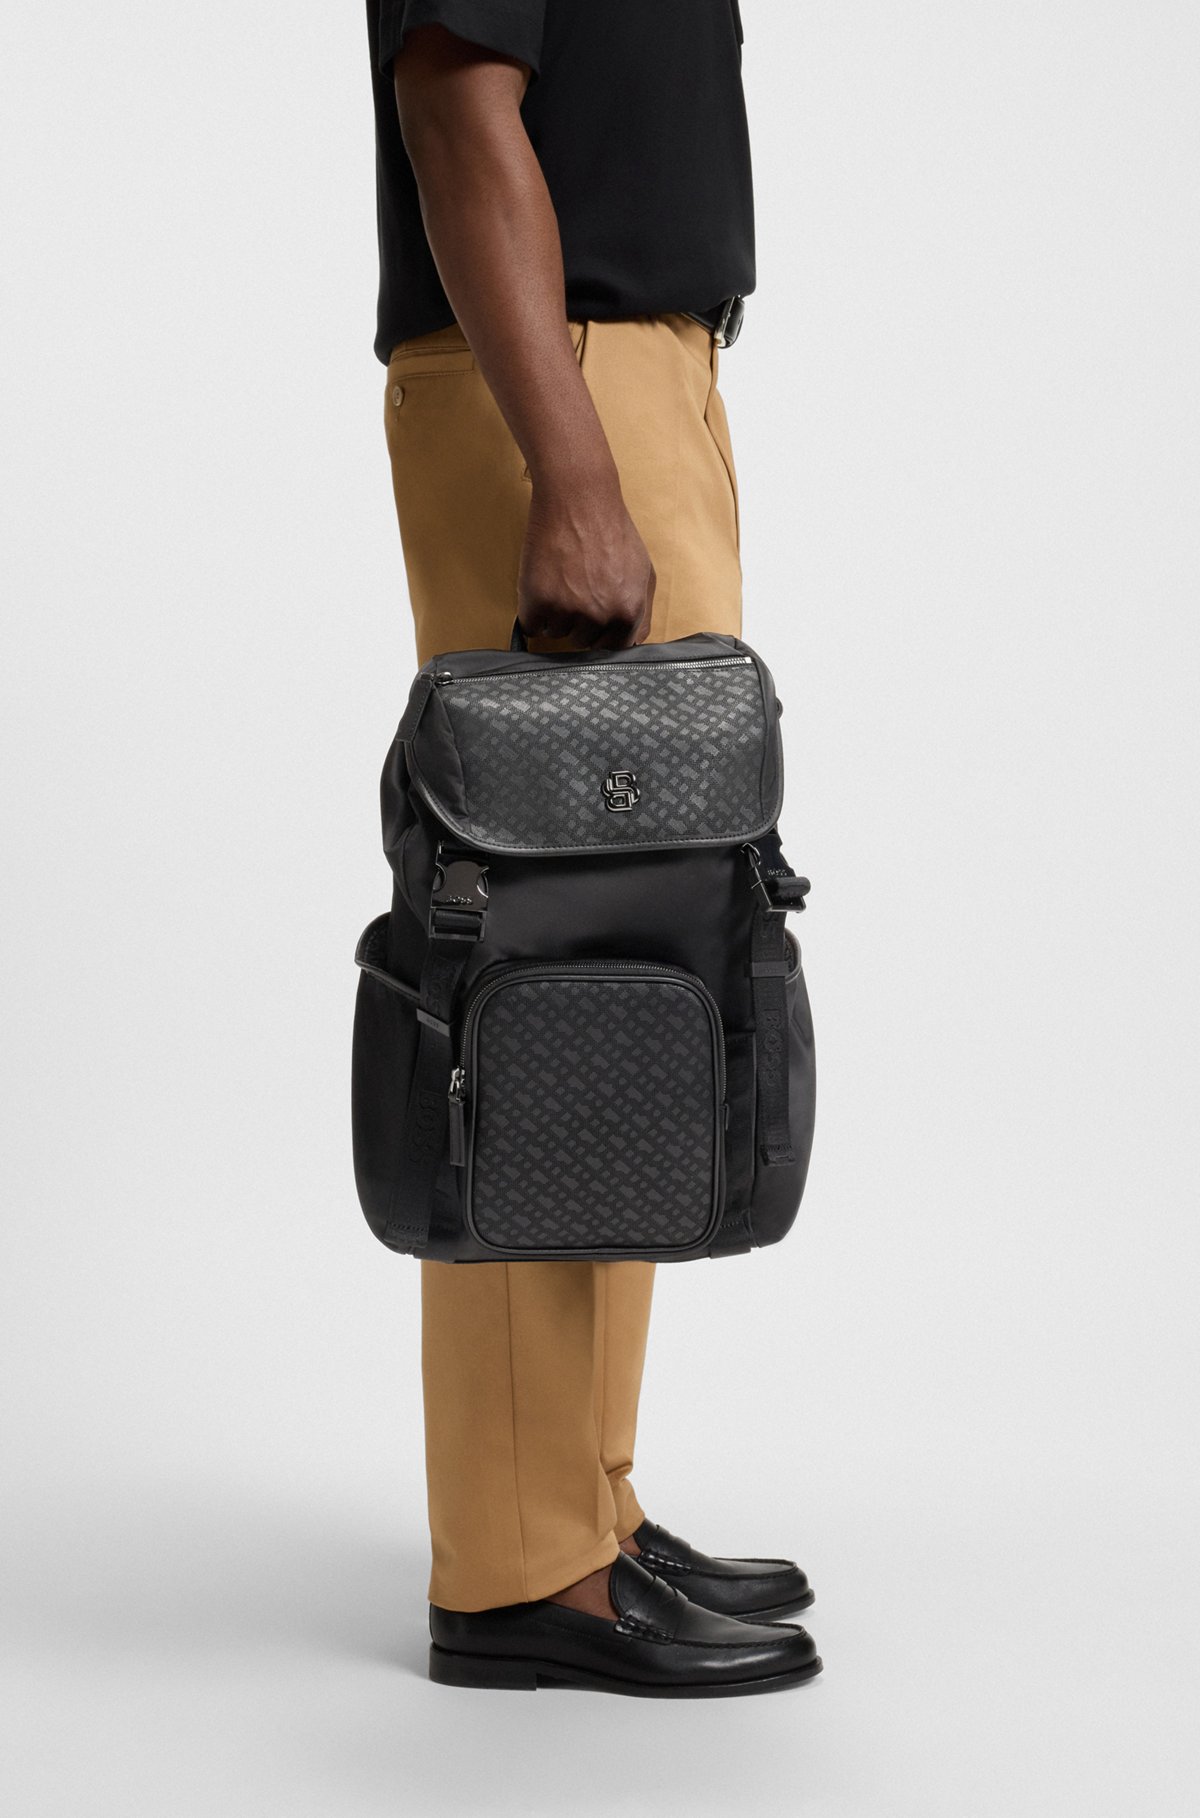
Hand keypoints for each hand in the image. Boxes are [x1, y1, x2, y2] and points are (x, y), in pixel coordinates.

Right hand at [517, 475, 655, 648]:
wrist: (578, 499)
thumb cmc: (612, 531)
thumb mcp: (644, 573)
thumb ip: (642, 613)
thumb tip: (633, 645)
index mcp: (628, 613)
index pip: (614, 648)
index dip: (603, 633)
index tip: (595, 619)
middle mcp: (599, 617)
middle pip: (583, 642)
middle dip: (579, 622)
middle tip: (576, 588)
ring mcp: (567, 611)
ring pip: (556, 634)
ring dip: (555, 615)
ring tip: (560, 581)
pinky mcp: (538, 601)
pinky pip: (531, 626)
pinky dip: (533, 612)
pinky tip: (542, 586)